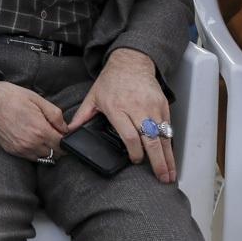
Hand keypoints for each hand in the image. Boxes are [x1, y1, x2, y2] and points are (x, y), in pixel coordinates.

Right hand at [0, 73, 67, 160]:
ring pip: (43, 158)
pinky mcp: (10, 150)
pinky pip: (29, 157)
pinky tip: (31, 138)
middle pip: (56, 154)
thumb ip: (55, 115)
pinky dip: (34, 151)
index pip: (64, 145)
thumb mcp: (36, 99)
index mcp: (40, 130)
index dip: (67, 139)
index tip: (65, 133)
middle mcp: (30, 143)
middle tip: (54, 133)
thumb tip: (65, 128)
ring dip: (47, 150)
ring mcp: (19, 149)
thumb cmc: (9, 96)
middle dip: (59, 145)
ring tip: (42, 136)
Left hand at [70, 48, 174, 183]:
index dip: (135, 151)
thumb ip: (82, 116)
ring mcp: (152, 108)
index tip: (136, 161)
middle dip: (157, 161)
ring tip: (170, 174)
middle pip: (150, 139)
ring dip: (168, 157)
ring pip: (163, 136)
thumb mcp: (93, 97)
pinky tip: (171, 157)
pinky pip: (168, 128)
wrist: (131, 62)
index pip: (130, 135)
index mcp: (117, 108)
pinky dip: (171, 144)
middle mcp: (137, 109)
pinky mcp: (163, 106)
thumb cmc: (111, 80)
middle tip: (162, 178)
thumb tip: (70, 131)